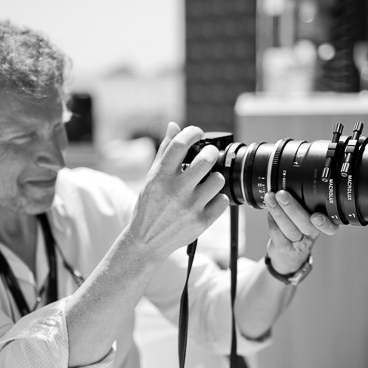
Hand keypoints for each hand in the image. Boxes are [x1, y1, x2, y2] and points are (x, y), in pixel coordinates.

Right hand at [128, 122, 228, 258]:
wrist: (146, 241)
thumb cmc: (148, 206)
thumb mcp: (151, 178)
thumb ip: (165, 151)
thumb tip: (174, 126)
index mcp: (160, 176)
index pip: (180, 144)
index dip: (192, 132)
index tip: (197, 133)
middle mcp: (175, 190)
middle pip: (206, 160)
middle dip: (211, 153)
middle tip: (209, 155)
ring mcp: (189, 207)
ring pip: (218, 180)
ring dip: (215, 177)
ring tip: (207, 182)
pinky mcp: (201, 222)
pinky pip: (222, 201)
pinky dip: (218, 199)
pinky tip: (208, 200)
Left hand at [264, 190, 337, 274]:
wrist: (287, 258)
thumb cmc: (297, 232)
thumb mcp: (305, 220)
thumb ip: (302, 204)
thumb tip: (287, 181)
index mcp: (320, 226)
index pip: (330, 227)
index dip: (325, 223)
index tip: (316, 217)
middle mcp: (311, 236)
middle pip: (305, 224)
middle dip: (292, 208)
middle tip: (282, 194)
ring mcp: (298, 244)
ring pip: (289, 228)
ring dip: (278, 211)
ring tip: (270, 198)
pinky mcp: (284, 248)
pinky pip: (277, 233)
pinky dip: (271, 220)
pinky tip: (269, 211)